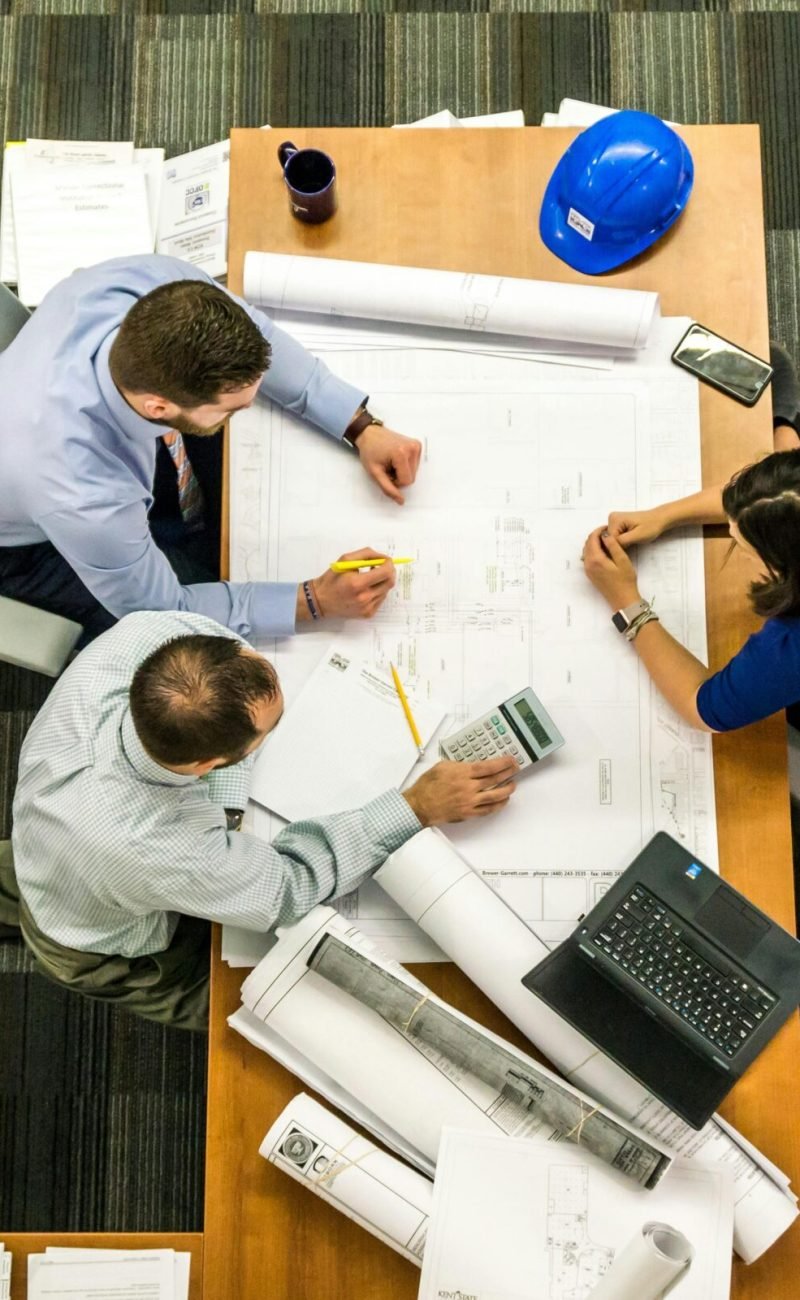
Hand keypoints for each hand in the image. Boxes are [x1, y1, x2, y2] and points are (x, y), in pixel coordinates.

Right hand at [300, 549, 395, 621]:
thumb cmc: (331, 579)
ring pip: (386, 591)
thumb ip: (366, 554)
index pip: (385, 573)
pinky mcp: (368, 614)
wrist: (321, 600)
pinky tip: (366, 590)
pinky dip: (377, 592)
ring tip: (369, 579)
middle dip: (389, 572)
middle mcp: (364, 598)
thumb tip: (383, 557)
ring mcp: (367, 608)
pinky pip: (380, 599)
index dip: (389, 564)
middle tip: (382, 567)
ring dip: (382, 582)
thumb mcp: (345, 560)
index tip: (386, 560)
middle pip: (389, 582)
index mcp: (357, 583)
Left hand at [355, 424, 421, 504]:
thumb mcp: (375, 473)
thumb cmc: (370, 450)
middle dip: (399, 477)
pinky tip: (396, 458)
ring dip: (402, 472)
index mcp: (401, 453)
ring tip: (391, 462)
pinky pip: (415, 465)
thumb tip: (401, 501)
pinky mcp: (417, 445)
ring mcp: (416, 446)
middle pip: (412, 478)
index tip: (385, 473)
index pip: (406, 482)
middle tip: (388, 467)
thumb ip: (388, 488)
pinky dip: (406, 466)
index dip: (395, 482)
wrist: (370, 434)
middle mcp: (412, 448)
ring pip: (414, 473)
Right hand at [403, 756, 518, 826]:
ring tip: (513, 785)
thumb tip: (472, 764)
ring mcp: (469, 802)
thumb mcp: (442, 766)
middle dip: (508, 773)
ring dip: (507, 790)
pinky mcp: (468, 813)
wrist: (419, 805)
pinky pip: (488, 810)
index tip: (510, 760)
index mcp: (462, 773)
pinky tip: (503, 801)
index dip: (502, 763)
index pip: (488, 767)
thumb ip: (459, 765)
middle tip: (515, 769)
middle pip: (494, 780)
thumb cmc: (427, 786)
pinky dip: (498, 805)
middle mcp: (468, 788)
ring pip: (495, 796)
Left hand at [582, 527, 641, 609]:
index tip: (608, 527)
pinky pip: (588, 558)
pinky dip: (593, 551)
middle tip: (608, 532)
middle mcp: (588, 564)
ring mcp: (588, 570)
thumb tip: (605, 534)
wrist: (623, 600)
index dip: (599, 530)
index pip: (592, 539)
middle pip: (587, 543)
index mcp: (595, 559)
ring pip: (586, 550)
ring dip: (594, 543)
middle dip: (596, 535)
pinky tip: (604, 550)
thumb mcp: (623, 560)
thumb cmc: (626, 581)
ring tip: (607, 540)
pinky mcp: (590, 574)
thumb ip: (613, 546)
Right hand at [606, 506, 670, 549]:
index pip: (609, 540)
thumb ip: (621, 541)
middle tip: (632, 542)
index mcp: (614, 519)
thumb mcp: (637, 536)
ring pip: (612, 539)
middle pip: (609, 539)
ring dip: (621, 543)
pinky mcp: (617, 524)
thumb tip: (609, 547)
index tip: (630, 545)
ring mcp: (613, 520)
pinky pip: (615, 537)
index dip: (618, 547)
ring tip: (632, 540)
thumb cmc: (651, 526)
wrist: (659, 519)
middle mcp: (611, 518)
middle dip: (619, 545)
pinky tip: (630, 539)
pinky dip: (621, 541)